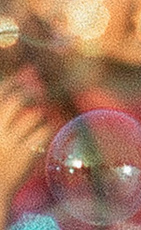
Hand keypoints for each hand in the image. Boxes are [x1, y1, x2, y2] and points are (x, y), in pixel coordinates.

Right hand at [0, 66, 50, 201]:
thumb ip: (5, 116)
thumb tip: (21, 95)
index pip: (1, 93)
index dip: (14, 81)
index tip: (26, 75)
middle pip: (17, 101)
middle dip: (31, 93)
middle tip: (40, 93)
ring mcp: (10, 142)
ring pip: (33, 115)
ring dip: (40, 115)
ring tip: (38, 121)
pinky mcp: (24, 155)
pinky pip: (43, 133)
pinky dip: (47, 129)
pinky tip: (45, 132)